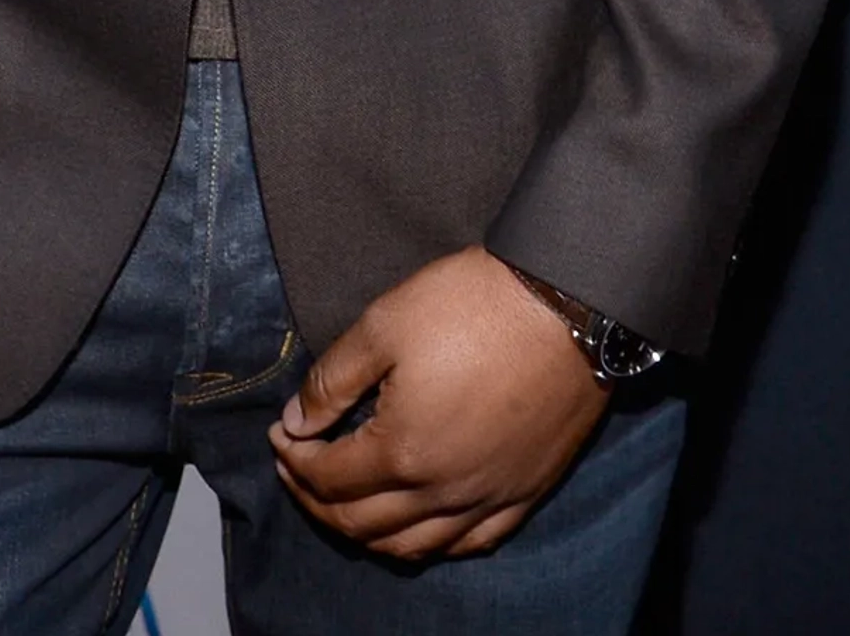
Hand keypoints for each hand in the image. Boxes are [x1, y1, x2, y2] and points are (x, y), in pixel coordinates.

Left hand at [268, 246, 607, 561]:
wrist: (568, 303)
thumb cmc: (475, 305)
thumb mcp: (386, 323)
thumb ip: (333, 381)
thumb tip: (297, 423)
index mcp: (403, 452)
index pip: (329, 477)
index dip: (294, 459)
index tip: (281, 434)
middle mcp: (443, 491)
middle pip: (362, 524)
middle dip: (317, 501)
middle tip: (298, 470)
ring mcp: (488, 498)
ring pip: (412, 547)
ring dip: (367, 532)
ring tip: (346, 501)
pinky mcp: (526, 493)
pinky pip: (471, 544)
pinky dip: (433, 543)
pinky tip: (420, 524)